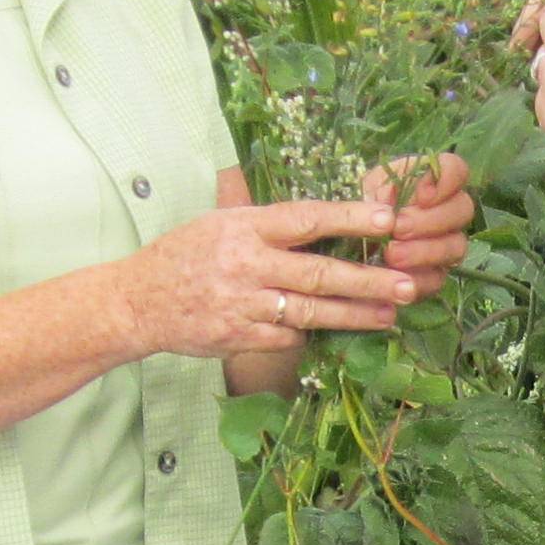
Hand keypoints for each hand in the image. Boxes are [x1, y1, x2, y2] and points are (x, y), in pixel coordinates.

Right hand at [122, 178, 424, 360]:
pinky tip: (334, 329)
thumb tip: (314, 208)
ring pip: (312, 311)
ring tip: (391, 314)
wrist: (136, 302)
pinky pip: (288, 335)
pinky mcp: (241, 337)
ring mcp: (244, 304)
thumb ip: (264, 217)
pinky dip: (310, 331)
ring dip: (356, 315)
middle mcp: (247, 264)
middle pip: (319, 273)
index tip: (389, 218)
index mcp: (245, 227)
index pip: (307, 218)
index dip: (351, 218)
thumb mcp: (218, 220)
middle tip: (408, 284)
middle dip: (368, 280)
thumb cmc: (182, 255)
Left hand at [371, 150, 475, 279]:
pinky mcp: (434, 275)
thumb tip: (408, 200)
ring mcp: (445, 244)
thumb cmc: (358, 208)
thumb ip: (390, 186)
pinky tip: (396, 279)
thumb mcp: (367, 188)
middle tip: (398, 229)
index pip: (456, 170)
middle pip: (463, 209)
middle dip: (430, 220)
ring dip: (424, 251)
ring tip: (392, 255)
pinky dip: (418, 278)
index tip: (422, 196)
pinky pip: (438, 278)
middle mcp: (446, 210)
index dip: (447, 181)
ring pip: (456, 246)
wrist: (343, 245)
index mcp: (429, 180)